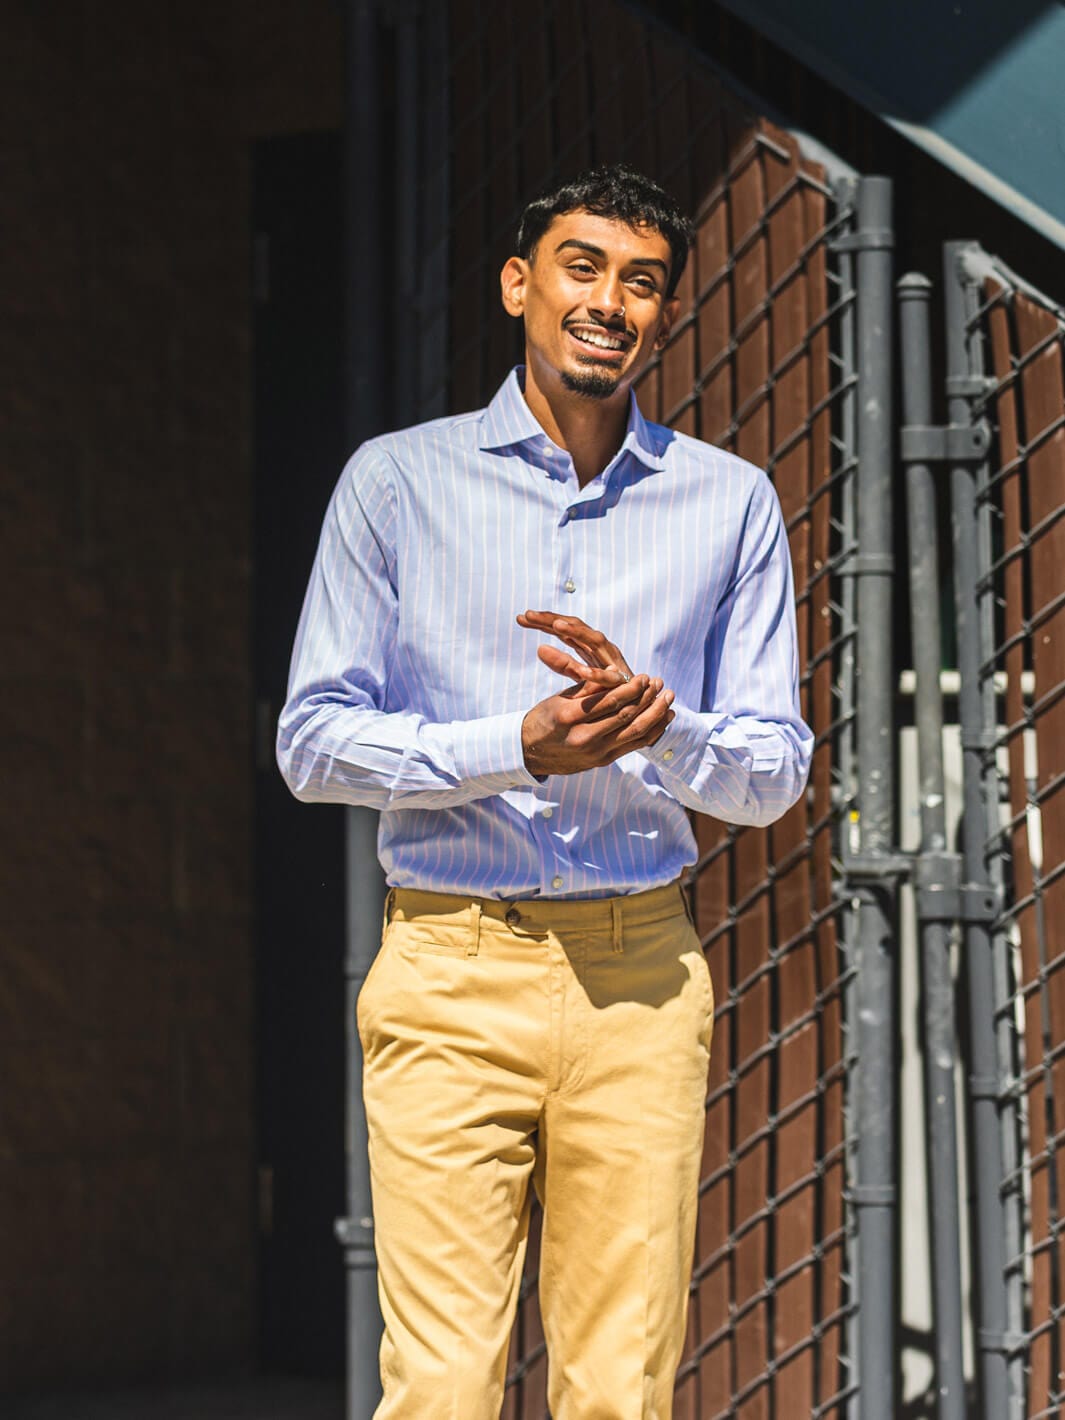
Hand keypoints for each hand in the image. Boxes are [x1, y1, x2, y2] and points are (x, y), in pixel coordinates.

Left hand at [517, 610, 634, 684]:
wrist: (636, 702)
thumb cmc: (606, 687)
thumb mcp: (579, 673)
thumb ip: (562, 663)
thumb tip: (539, 649)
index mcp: (588, 645)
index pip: (563, 627)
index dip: (542, 621)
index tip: (519, 618)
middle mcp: (601, 647)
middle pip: (575, 626)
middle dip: (553, 619)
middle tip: (529, 615)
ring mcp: (612, 660)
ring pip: (594, 640)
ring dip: (578, 632)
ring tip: (557, 626)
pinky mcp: (622, 679)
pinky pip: (608, 676)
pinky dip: (596, 673)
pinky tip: (583, 672)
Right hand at [517, 611, 674, 775]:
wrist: (530, 753)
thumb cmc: (545, 718)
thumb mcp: (561, 698)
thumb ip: (589, 687)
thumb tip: (618, 673)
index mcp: (571, 717)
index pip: (611, 701)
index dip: (633, 688)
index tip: (645, 677)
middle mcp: (585, 738)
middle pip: (627, 717)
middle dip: (649, 699)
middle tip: (661, 684)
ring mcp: (596, 753)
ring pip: (636, 733)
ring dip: (656, 714)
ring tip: (668, 699)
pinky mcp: (604, 761)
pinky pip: (634, 746)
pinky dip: (652, 732)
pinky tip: (664, 718)